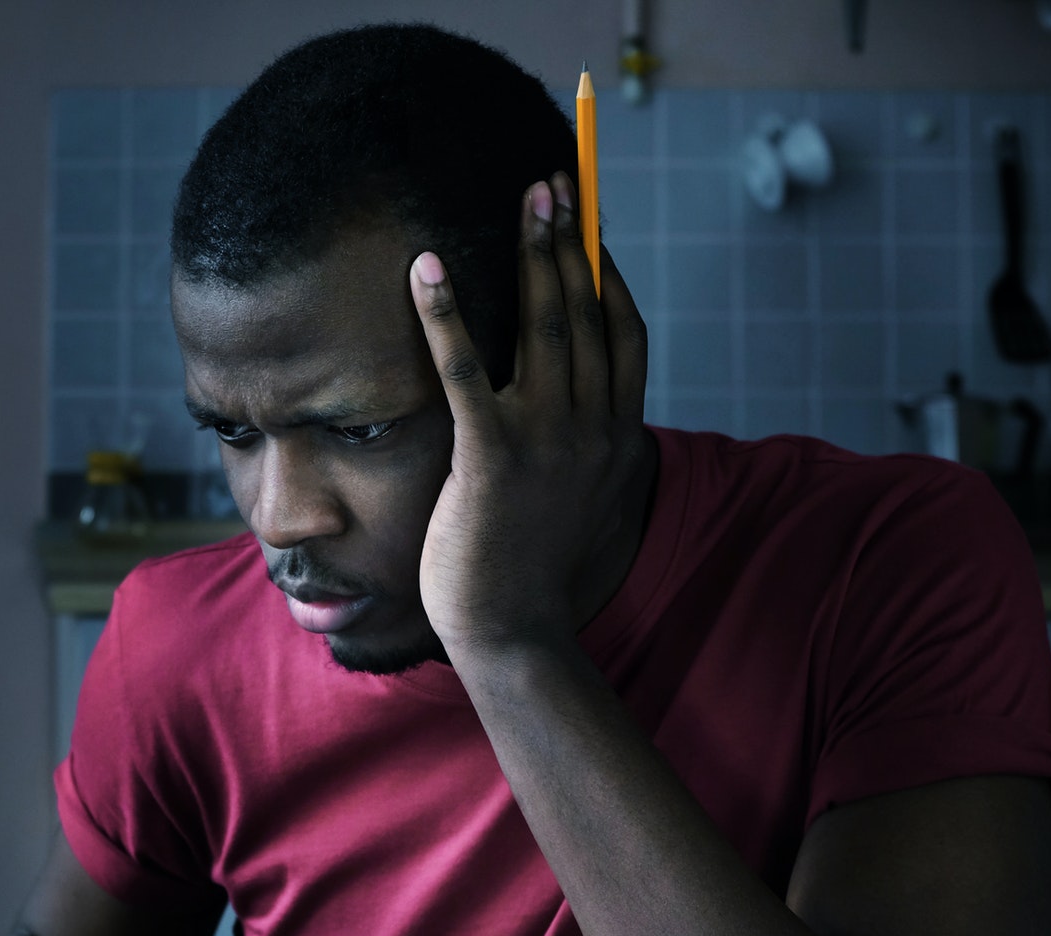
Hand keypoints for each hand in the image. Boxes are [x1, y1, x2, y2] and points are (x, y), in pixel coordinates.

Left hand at [408, 172, 651, 661]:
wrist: (515, 636)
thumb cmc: (535, 574)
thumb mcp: (584, 504)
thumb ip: (590, 454)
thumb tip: (591, 420)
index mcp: (619, 440)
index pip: (625, 337)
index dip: (609, 277)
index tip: (592, 230)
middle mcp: (594, 431)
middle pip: (589, 316)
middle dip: (573, 243)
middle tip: (555, 184)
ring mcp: (548, 442)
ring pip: (548, 328)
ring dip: (537, 256)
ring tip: (525, 200)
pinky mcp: (493, 458)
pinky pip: (466, 370)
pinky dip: (447, 312)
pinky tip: (425, 268)